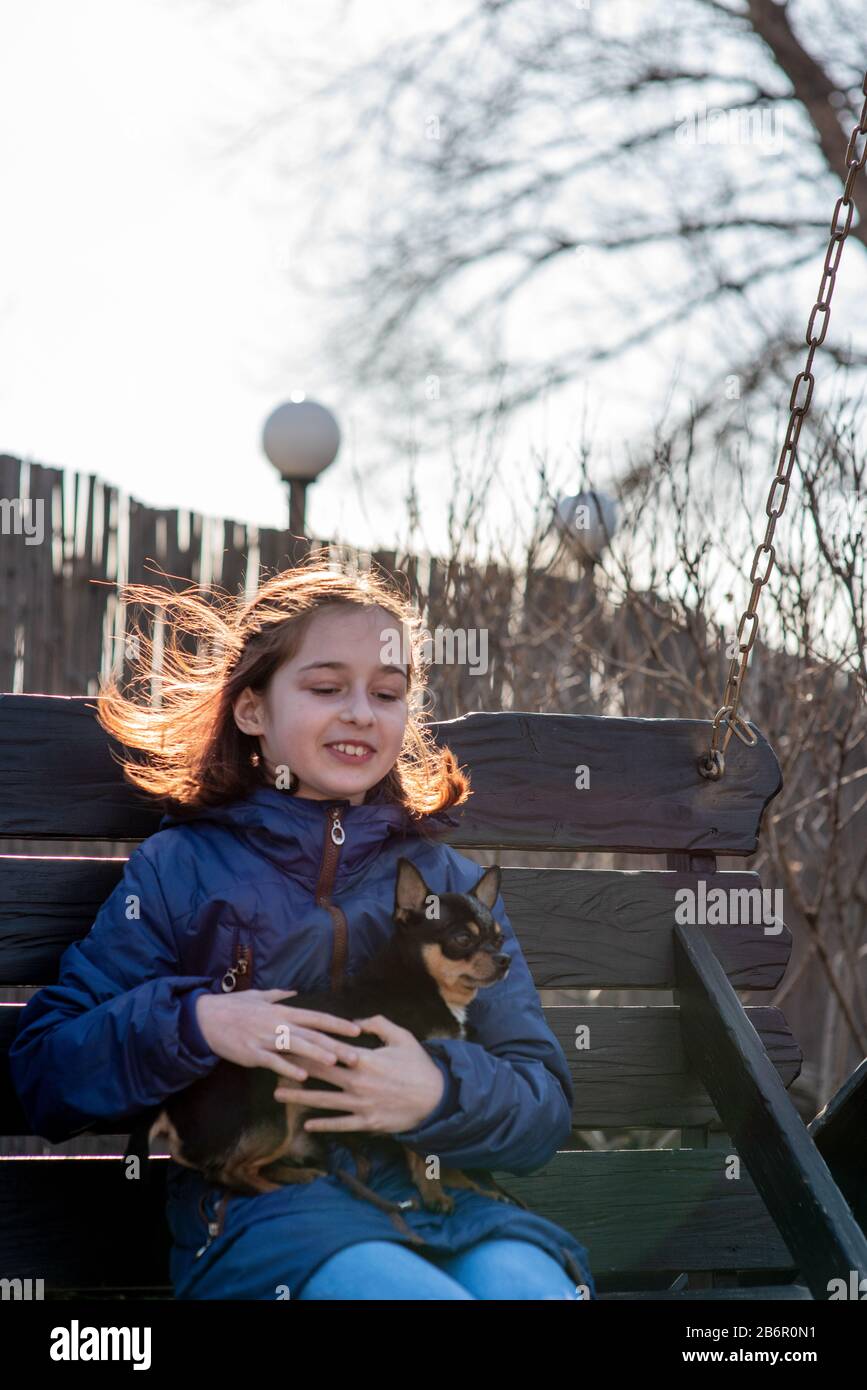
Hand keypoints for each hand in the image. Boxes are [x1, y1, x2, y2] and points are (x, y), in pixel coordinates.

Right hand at [195, 989, 362, 1081]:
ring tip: (335, 1062)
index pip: (317, 1017)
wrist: (204, 1018)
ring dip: (317, 1054)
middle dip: (336, 1045)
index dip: (338, 1024)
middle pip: (312, 1034)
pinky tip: (303, 1076)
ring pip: (296, 1046)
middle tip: (356, 1056)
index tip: (357, 1030)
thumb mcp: (257, 996)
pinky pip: (274, 1062)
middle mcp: (278, 1023)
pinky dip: (288, 1068)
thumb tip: (293, 991)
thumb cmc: (232, 1007)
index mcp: (282, 1011)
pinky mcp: (252, 1053)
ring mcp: (265, 1038)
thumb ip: (278, 995)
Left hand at [273, 1014, 445, 1133]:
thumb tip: (354, 1022)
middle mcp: (357, 1082)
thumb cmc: (419, 1065)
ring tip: (278, 1094)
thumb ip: (377, 1024)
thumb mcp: (401, 1037)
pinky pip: (340, 1124)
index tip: (288, 1040)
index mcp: (364, 1059)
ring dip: (299, 1097)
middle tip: (272, 1063)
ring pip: (323, 1100)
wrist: (437, 1098)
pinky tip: (307, 1124)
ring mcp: (360, 1104)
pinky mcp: (366, 1122)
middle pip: (319, 1073)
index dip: (307, 1045)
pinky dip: (323, 1125)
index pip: (328, 1050)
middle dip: (294, 1068)